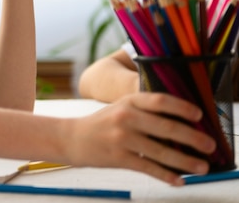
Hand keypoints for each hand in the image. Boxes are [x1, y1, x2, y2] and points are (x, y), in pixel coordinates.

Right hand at [66, 93, 215, 185]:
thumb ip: (145, 110)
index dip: (182, 107)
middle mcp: (126, 117)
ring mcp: (121, 138)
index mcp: (129, 101)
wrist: (72, 137)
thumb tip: (181, 124)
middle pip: (166, 127)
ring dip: (185, 161)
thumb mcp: (121, 107)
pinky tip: (178, 180)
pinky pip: (148, 167)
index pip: (160, 100)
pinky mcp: (118, 157)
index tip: (199, 115)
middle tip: (209, 145)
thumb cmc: (102, 123)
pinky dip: (166, 175)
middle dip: (192, 138)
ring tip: (201, 167)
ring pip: (160, 152)